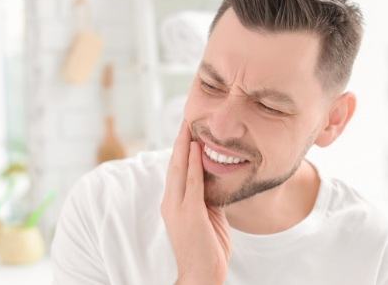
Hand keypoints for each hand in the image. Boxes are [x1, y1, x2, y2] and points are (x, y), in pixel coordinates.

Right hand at [161, 121, 230, 284]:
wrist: (201, 276)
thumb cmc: (207, 249)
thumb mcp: (208, 217)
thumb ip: (208, 198)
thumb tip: (216, 180)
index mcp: (174, 203)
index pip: (176, 170)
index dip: (180, 149)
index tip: (187, 130)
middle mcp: (171, 202)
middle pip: (174, 165)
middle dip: (179, 140)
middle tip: (186, 118)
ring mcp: (178, 208)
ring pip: (179, 169)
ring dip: (184, 145)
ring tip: (189, 125)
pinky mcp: (189, 214)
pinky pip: (192, 183)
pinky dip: (193, 164)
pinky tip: (196, 148)